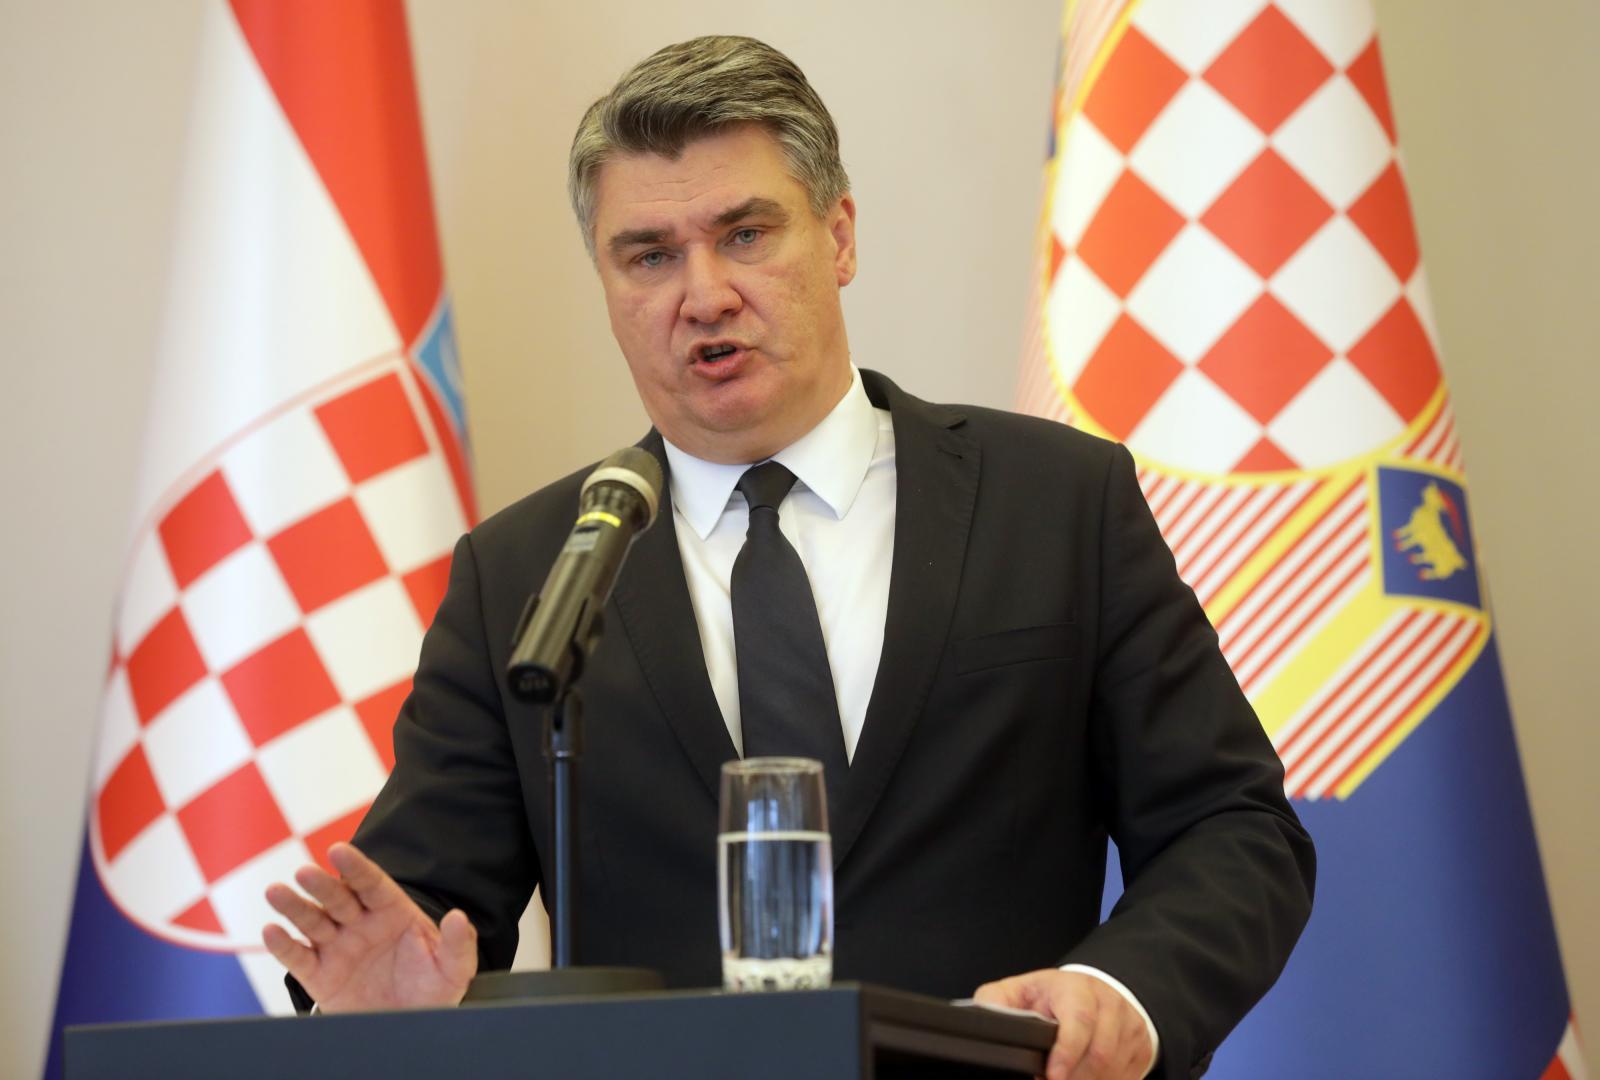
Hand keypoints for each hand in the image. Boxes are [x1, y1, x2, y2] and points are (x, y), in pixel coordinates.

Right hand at [261, 842, 477, 1012]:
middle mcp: (361, 924)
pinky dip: (283, 946)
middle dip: (322, 885)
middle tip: (305, 872)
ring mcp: (338, 947)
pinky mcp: (320, 975)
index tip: (338, 850)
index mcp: (392, 912)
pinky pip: (299, 958)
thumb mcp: (454, 968)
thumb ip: (457, 943)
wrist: (409, 1025)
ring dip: (294, 907)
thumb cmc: (432, 990)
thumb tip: (458, 917)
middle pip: (338, 898)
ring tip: (276, 892)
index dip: (355, 867)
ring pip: (312, 922)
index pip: (372, 883)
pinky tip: (271, 932)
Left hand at [974, 968, 1151, 1079]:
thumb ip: (997, 1004)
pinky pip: (1128, 1076)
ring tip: (1066, 1079)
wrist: (1094, 990)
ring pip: (1114, 1069)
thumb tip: (984, 1023)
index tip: (1053, 1076)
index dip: (1067, 1053)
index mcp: (1075, 988)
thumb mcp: (1018, 990)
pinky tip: (1086, 1079)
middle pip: (1100, 1053)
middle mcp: (1108, 1003)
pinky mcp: (1141, 1046)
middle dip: (1075, 1077)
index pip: (1078, 1020)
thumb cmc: (1051, 996)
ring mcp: (1129, 1024)